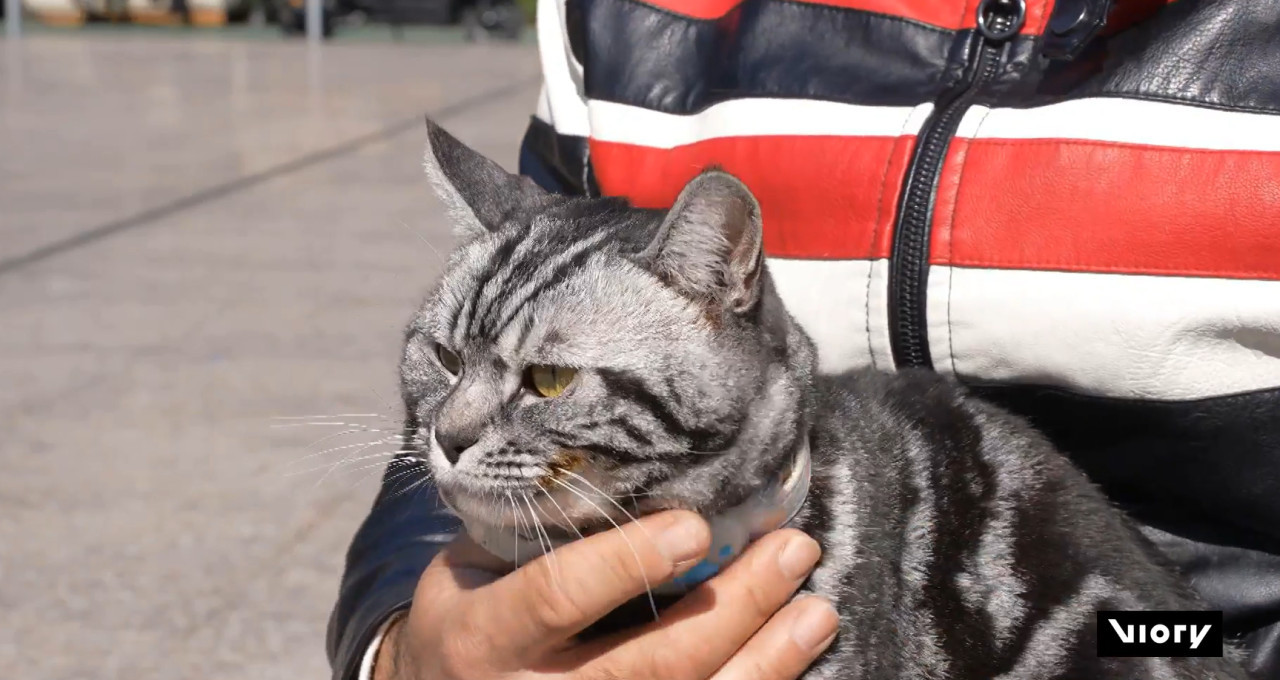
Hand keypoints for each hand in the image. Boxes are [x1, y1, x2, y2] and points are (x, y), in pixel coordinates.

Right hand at [374, 510, 837, 679]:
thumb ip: (535, 527)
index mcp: (483, 635)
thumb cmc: (467, 616)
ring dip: (764, 660)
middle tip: (793, 550)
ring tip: (816, 612)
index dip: (628, 563)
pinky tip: (788, 656)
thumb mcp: (469, 565)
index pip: (559, 597)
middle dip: (732, 607)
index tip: (694, 526)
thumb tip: (629, 464)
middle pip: (650, 663)